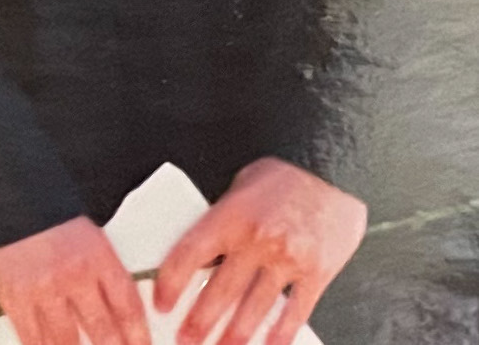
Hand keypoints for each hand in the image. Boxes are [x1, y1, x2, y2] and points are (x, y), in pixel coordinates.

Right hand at [0, 215, 149, 344]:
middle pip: (104, 332)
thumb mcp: (77, 227)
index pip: (128, 305)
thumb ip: (95, 263)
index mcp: (96, 253)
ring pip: (68, 341)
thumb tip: (112, 302)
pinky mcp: (14, 298)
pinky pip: (33, 339)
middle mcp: (74, 275)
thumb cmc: (36, 206)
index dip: (138, 335)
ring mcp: (43, 289)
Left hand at [154, 157, 366, 344]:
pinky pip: (295, 311)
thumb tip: (203, 249)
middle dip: (199, 321)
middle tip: (185, 340)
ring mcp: (288, 258)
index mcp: (230, 215)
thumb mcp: (242, 184)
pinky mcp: (317, 272)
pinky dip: (280, 334)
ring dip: (234, 336)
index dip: (172, 283)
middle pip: (220, 290)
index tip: (162, 303)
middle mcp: (256, 239)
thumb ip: (223, 216)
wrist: (335, 169)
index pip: (190, 255)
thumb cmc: (286, 173)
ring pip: (254, 308)